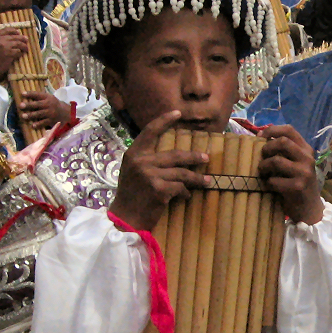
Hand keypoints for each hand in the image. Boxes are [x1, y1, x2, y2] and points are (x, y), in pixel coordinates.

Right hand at [0, 28, 27, 80]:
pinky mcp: (9, 54)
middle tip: (26, 40)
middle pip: (14, 36)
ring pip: (18, 44)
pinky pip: (18, 52)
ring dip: (24, 46)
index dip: (14, 30)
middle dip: (22, 38)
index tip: (18, 32)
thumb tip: (13, 36)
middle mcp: (0, 40)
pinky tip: (22, 54)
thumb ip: (0, 39)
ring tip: (26, 48)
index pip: (7, 30)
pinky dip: (21, 53)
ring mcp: (5, 47)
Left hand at [19, 91, 71, 129]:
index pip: (37, 94)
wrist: (66, 113)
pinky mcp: (51, 121)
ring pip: (40, 114)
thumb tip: (25, 96)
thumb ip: (39, 98)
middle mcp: (49, 104)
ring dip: (31, 115)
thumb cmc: (53, 105)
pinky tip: (32, 125)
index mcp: (47, 97)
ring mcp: (50, 113)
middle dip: (29, 105)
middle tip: (21, 105)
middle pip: (38, 104)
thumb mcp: (49, 98)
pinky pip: (44, 123)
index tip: (22, 94)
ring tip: (23, 116)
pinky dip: (38, 124)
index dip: (30, 94)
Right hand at [108, 111, 211, 232]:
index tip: (178, 113)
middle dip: (193, 157)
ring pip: (181, 173)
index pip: (150, 131)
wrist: (125, 219)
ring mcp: (150, 175)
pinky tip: (186, 196)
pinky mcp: (159, 189)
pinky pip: (180, 187)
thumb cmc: (130, 196)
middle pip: (175, 155)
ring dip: (196, 178)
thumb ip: (145, 160)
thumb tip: (170, 154)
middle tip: (206, 158)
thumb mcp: (131, 172)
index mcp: (133, 154)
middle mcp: (141, 162)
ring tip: (206, 181)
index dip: (164, 120)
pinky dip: (185, 192)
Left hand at [258, 124, 322, 224]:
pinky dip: (267, 183)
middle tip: (261, 157)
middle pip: (282, 142)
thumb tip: (261, 138)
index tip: (259, 135)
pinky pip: (274, 180)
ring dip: (264, 166)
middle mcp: (308, 158)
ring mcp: (304, 172)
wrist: (309, 208)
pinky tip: (269, 186)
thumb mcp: (295, 164)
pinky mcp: (298, 186)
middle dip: (267, 148)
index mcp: (306, 149)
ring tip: (263, 172)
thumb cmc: (297, 184)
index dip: (272, 130)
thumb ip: (285, 152)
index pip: (289, 130)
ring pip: (276, 161)